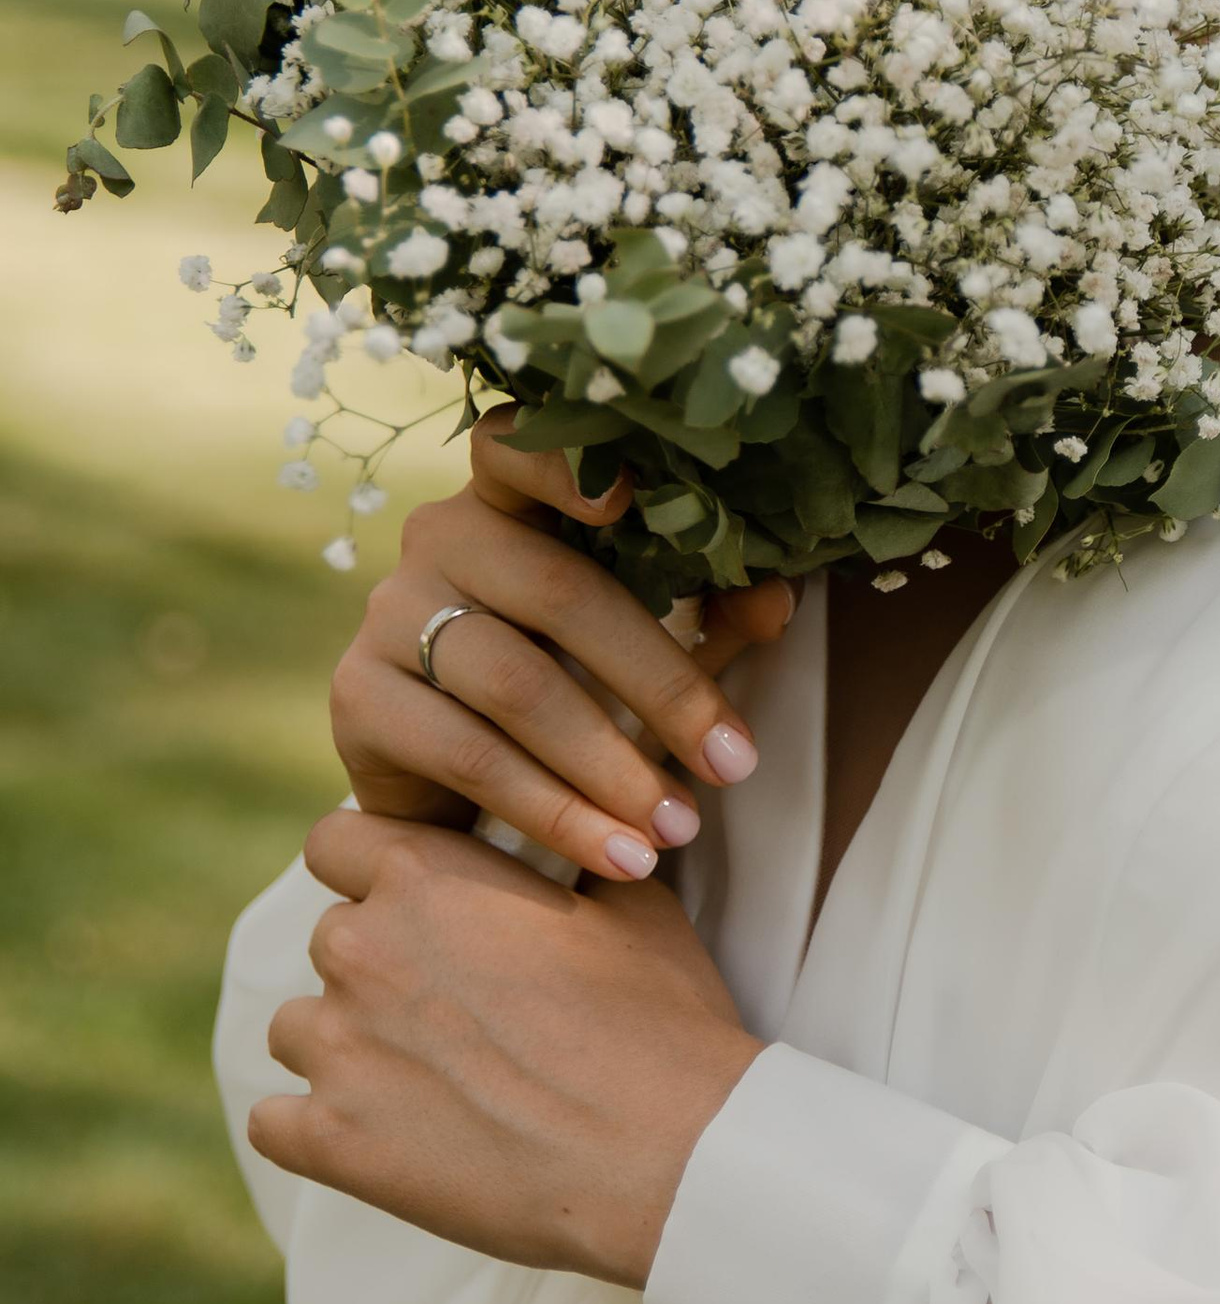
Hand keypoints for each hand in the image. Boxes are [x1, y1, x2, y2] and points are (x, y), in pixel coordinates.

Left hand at [249, 807, 763, 1286]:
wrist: (668, 1155)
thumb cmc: (661, 1024)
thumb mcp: (634, 904)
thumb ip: (569, 861)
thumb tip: (573, 839)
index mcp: (428, 876)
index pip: (335, 841)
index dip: (372, 869)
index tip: (414, 902)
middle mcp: (363, 948)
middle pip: (331, 938)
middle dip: (379, 965)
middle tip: (454, 1008)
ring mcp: (338, 1048)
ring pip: (299, 1029)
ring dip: (348, 1045)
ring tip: (430, 1080)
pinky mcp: (330, 1141)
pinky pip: (274, 1123)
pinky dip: (316, 1129)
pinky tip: (382, 1136)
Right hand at [330, 412, 799, 882]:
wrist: (447, 781)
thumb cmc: (565, 680)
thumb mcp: (642, 643)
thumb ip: (708, 612)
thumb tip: (777, 602)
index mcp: (508, 500)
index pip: (518, 448)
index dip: (566, 468)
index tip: (630, 500)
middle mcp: (437, 540)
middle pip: (561, 594)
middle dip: (662, 686)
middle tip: (733, 764)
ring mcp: (389, 616)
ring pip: (519, 686)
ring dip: (612, 767)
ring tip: (681, 828)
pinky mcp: (360, 700)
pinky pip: (471, 757)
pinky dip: (557, 814)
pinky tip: (619, 855)